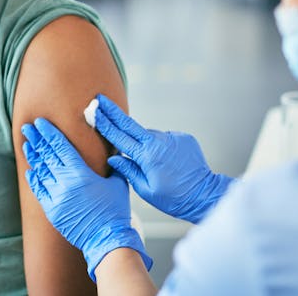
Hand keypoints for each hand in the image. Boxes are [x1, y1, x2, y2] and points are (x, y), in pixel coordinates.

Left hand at [22, 118, 152, 281]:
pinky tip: (30, 170)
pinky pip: (39, 190)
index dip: (49, 133)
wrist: (107, 238)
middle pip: (46, 155)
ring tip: (26, 145)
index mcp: (81, 172)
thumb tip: (112, 151)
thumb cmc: (115, 210)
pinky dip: (34, 179)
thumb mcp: (118, 182)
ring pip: (40, 171)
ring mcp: (56, 197)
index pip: (60, 146)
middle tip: (27, 128)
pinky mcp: (52, 210)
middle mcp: (65, 182)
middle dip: (36, 139)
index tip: (40, 122)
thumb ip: (112, 165)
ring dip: (33, 156)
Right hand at [94, 95, 233, 223]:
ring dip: (144, 142)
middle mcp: (159, 142)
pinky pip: (165, 139)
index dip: (105, 123)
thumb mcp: (145, 190)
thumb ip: (128, 170)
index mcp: (147, 156)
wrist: (203, 195)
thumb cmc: (173, 198)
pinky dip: (161, 146)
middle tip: (100, 99)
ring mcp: (172, 137)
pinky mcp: (183, 137)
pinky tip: (168, 162)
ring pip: (149, 135)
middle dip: (113, 112)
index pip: (120, 137)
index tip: (94, 111)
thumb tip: (114, 158)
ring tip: (154, 164)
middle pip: (130, 124)